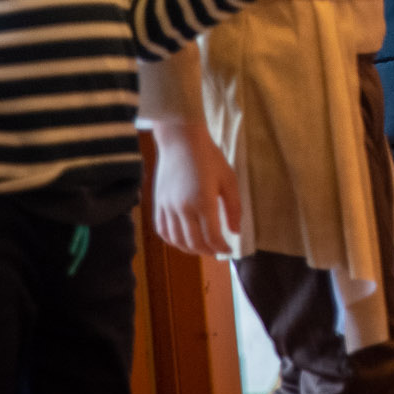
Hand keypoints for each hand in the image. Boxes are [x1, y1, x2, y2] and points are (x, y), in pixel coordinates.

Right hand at [149, 121, 239, 255]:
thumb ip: (234, 208)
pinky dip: (173, 240)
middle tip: (216, 250)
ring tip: (201, 248)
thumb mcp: (229, 180)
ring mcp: (168, 207)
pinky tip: (183, 239)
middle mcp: (183, 208)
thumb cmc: (209, 158)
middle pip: (194, 243)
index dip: (221, 248)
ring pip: (176, 240)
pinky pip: (162, 231)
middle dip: (207, 251)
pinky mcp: (158, 204)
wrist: (181, 141)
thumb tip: (236, 232)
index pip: (212, 237)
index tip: (229, 250)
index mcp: (203, 202)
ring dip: (190, 249)